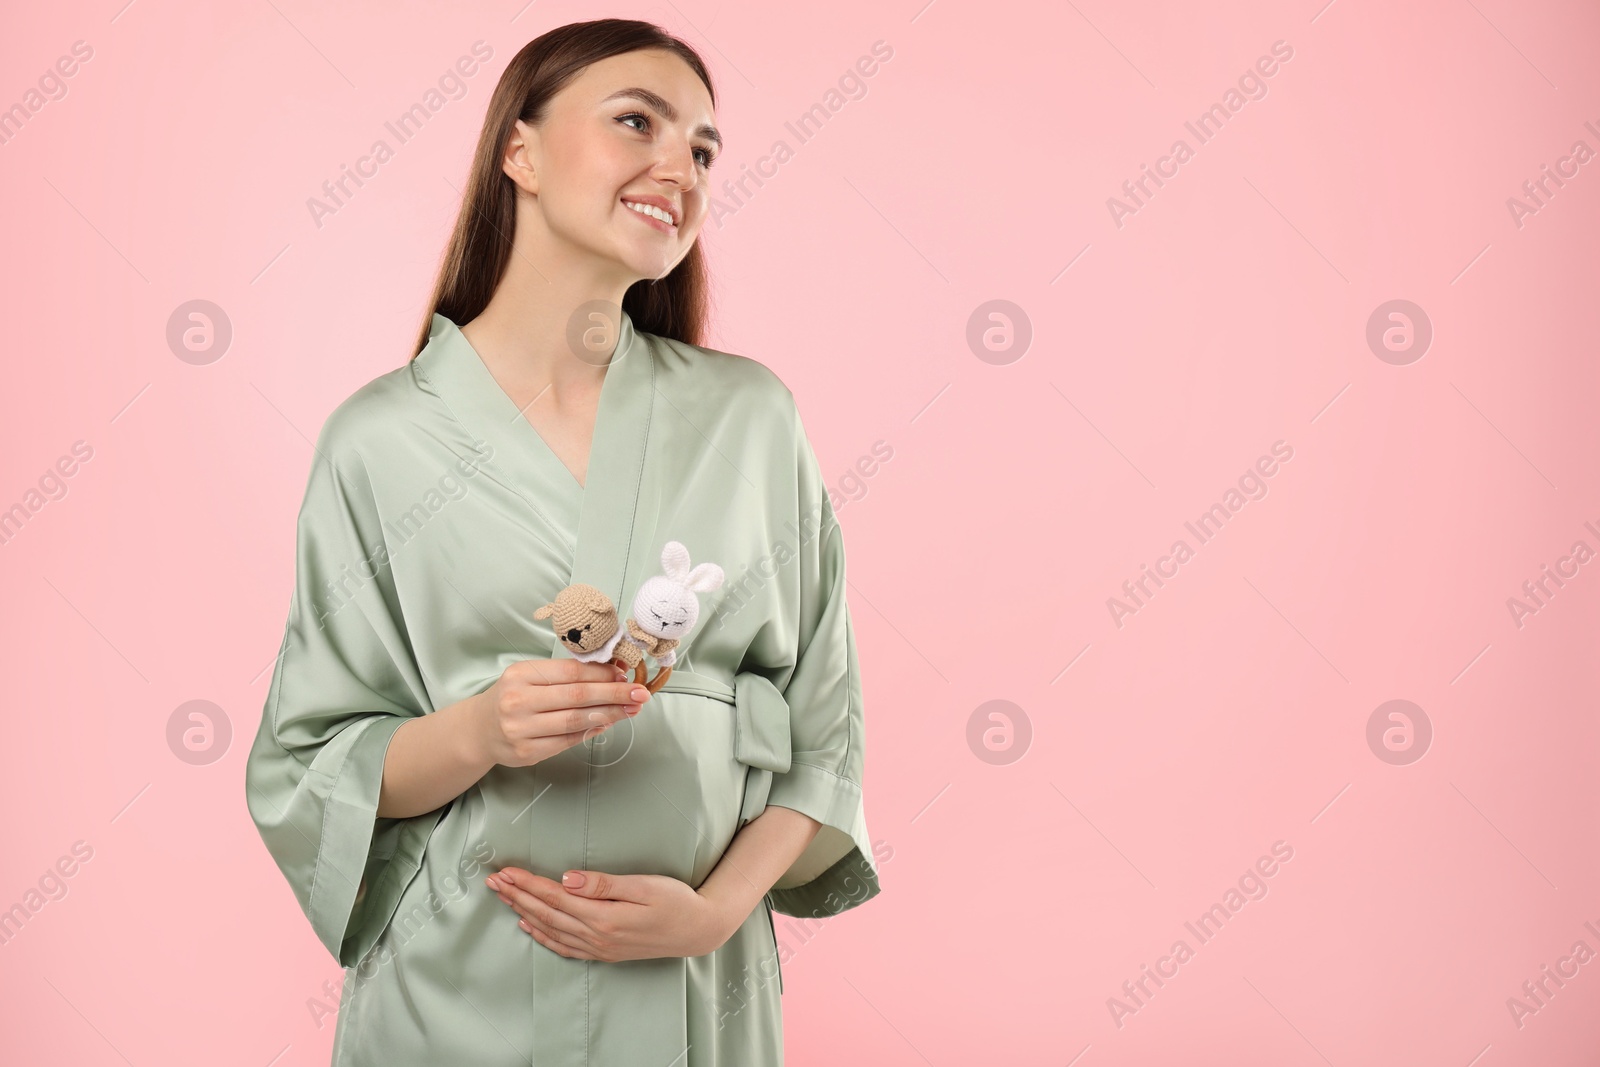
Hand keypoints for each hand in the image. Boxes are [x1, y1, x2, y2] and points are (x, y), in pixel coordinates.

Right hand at [471, 658, 651, 768]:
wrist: (480, 729)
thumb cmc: (513, 697)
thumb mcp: (530, 677)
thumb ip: (565, 676)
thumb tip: (612, 674)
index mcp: (521, 675)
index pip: (571, 673)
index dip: (602, 674)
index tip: (626, 674)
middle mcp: (518, 701)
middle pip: (577, 697)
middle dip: (614, 694)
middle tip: (640, 693)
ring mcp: (521, 729)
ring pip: (575, 721)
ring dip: (609, 714)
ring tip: (630, 709)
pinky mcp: (527, 752)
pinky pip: (567, 740)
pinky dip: (591, 731)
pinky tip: (607, 723)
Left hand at [484, 867, 732, 960]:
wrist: (698, 930)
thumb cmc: (676, 901)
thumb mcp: (644, 885)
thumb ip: (604, 884)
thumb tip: (567, 879)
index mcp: (604, 917)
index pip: (555, 897)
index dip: (528, 884)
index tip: (505, 871)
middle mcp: (596, 936)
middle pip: (547, 914)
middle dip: (517, 896)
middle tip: (492, 881)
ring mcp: (599, 947)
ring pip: (551, 930)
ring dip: (524, 912)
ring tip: (503, 898)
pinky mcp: (605, 952)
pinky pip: (565, 946)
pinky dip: (543, 936)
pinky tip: (530, 925)